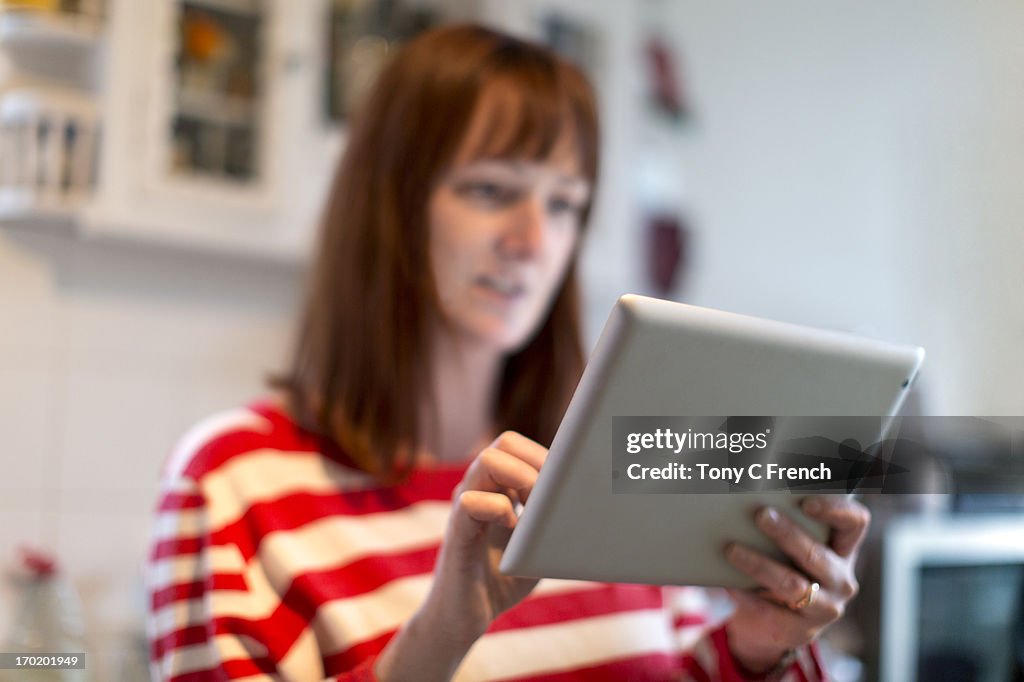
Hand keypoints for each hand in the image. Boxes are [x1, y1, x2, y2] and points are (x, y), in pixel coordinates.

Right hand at [375, 431, 546, 680]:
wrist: (466, 616)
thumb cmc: (504, 578)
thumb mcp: (538, 546)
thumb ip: (554, 523)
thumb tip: (589, 506)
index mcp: (499, 487)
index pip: (519, 446)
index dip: (545, 455)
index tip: (566, 481)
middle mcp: (480, 489)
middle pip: (505, 443)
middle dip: (536, 460)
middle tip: (551, 494)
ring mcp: (465, 506)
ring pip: (487, 460)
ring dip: (522, 478)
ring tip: (535, 507)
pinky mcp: (457, 531)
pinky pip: (471, 501)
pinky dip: (498, 509)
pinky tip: (513, 528)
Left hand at [723, 496, 869, 673]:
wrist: (770, 623)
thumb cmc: (780, 568)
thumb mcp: (788, 548)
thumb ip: (783, 523)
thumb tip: (747, 499)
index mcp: (842, 549)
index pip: (854, 523)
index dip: (836, 509)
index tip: (806, 502)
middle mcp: (840, 580)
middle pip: (816, 554)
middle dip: (786, 533)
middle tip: (760, 515)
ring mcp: (824, 608)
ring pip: (792, 584)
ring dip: (760, 564)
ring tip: (732, 549)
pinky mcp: (800, 631)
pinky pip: (769, 611)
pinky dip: (746, 595)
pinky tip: (728, 584)